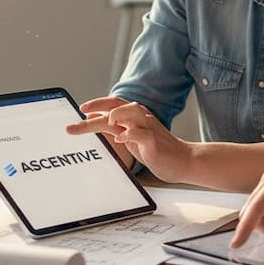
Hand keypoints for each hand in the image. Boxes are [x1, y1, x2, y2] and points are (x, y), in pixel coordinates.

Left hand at [67, 96, 192, 181]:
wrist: (184, 161)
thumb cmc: (157, 150)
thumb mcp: (133, 138)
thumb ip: (117, 128)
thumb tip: (97, 120)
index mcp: (136, 117)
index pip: (114, 103)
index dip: (98, 103)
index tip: (81, 108)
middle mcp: (142, 118)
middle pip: (118, 105)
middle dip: (97, 106)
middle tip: (79, 114)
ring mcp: (149, 128)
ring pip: (132, 112)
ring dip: (116, 114)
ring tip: (104, 121)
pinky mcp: (154, 142)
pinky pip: (141, 134)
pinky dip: (129, 134)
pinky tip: (120, 138)